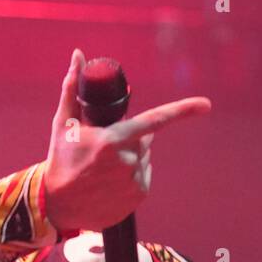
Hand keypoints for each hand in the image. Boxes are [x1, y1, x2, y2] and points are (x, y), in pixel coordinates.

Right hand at [43, 48, 210, 231]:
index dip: (182, 110)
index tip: (205, 105)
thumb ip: (73, 87)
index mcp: (112, 140)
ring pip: (143, 157)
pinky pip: (143, 175)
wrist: (56, 206)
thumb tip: (78, 55)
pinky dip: (131, 174)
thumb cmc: (60, 160)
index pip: (154, 121)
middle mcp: (127, 161)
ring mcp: (134, 181)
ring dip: (129, 156)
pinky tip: (110, 181)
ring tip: (102, 168)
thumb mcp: (63, 123)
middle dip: (129, 137)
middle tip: (102, 147)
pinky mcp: (138, 196)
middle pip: (143, 138)